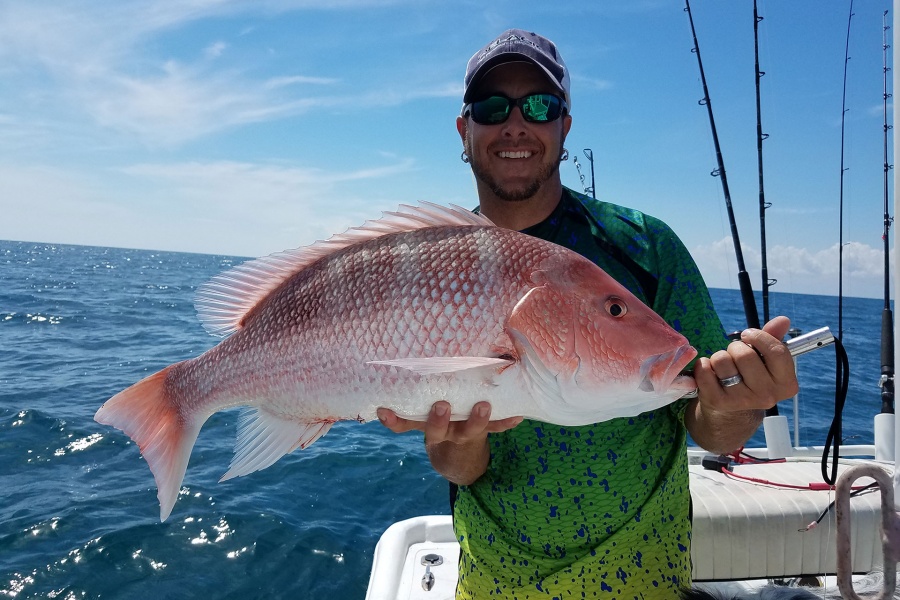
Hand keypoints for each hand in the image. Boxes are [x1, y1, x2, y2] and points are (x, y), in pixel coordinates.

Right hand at [376, 401, 522, 444]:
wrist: (458, 451)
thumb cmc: (437, 415)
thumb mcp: (422, 410)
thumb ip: (411, 392)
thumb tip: (395, 356)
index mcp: (424, 423)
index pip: (406, 424)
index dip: (394, 420)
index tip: (384, 411)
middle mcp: (444, 430)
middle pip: (438, 430)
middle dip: (438, 420)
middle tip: (441, 405)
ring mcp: (464, 431)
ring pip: (470, 430)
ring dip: (476, 419)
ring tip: (484, 405)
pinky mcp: (485, 430)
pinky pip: (497, 428)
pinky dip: (507, 422)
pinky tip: (518, 416)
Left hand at [692, 316, 798, 412]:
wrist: (730, 413)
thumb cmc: (750, 379)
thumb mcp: (765, 361)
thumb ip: (774, 339)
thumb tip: (783, 320)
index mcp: (786, 384)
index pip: (777, 351)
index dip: (759, 337)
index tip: (748, 334)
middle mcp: (767, 395)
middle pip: (745, 354)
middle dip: (735, 347)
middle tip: (734, 354)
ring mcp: (742, 400)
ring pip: (722, 360)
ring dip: (719, 357)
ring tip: (723, 367)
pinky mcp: (718, 401)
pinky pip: (704, 370)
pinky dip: (702, 365)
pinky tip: (709, 373)